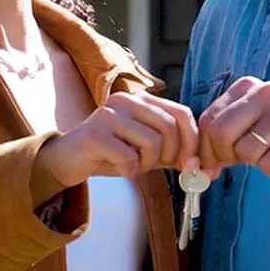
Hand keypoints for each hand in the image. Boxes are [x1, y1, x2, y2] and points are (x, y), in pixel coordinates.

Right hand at [39, 91, 199, 187]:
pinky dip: (128, 171)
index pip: (182, 114)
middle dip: (169, 155)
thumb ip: (173, 153)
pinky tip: (115, 167)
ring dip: (146, 164)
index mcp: (141, 99)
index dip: (192, 141)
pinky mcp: (95, 135)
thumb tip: (203, 166)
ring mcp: (108, 115)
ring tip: (130, 164)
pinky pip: (129, 159)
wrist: (66, 161)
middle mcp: (125, 100)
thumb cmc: (109, 154)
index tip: (192, 165)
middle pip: (169, 128)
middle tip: (153, 167)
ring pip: (151, 144)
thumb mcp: (146, 151)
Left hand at [197, 77, 269, 178]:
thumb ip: (218, 137)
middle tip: (235, 161)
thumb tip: (196, 168)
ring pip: (246, 152)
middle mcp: (266, 93)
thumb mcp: (246, 120)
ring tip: (265, 152)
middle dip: (223, 155)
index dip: (205, 148)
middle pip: (222, 134)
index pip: (209, 120)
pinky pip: (269, 166)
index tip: (211, 163)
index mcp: (246, 85)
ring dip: (251, 162)